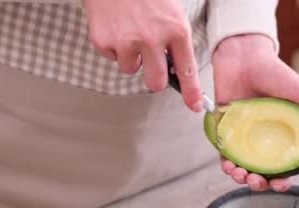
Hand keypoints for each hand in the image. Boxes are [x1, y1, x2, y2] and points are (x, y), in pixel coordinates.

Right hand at [83, 0, 202, 111]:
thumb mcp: (171, 9)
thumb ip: (174, 38)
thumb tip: (174, 69)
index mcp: (176, 29)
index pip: (187, 70)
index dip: (192, 93)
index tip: (195, 106)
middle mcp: (152, 39)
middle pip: (156, 83)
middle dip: (154, 79)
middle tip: (151, 66)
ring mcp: (126, 42)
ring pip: (130, 70)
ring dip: (131, 57)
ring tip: (129, 31)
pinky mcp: (103, 41)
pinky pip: (111, 57)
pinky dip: (113, 46)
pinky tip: (115, 26)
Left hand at [212, 34, 298, 191]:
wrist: (245, 57)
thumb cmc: (276, 74)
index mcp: (284, 137)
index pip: (285, 167)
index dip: (284, 180)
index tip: (280, 183)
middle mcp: (263, 142)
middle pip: (262, 173)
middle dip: (260, 184)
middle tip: (258, 181)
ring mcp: (243, 138)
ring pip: (242, 168)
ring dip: (241, 178)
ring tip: (242, 175)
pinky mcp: (225, 132)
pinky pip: (224, 155)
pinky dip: (226, 165)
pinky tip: (229, 166)